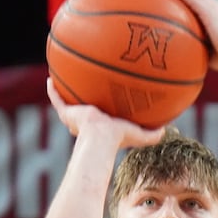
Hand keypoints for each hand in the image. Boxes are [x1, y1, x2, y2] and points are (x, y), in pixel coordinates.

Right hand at [46, 79, 164, 147]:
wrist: (101, 138)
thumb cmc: (119, 139)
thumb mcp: (140, 135)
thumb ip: (153, 134)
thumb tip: (168, 129)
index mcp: (102, 125)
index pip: (101, 116)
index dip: (103, 110)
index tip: (105, 101)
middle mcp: (86, 121)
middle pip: (83, 108)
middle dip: (83, 101)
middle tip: (85, 88)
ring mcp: (75, 116)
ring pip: (68, 102)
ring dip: (66, 91)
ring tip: (64, 78)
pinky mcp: (67, 112)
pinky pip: (56, 99)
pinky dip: (52, 90)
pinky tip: (50, 78)